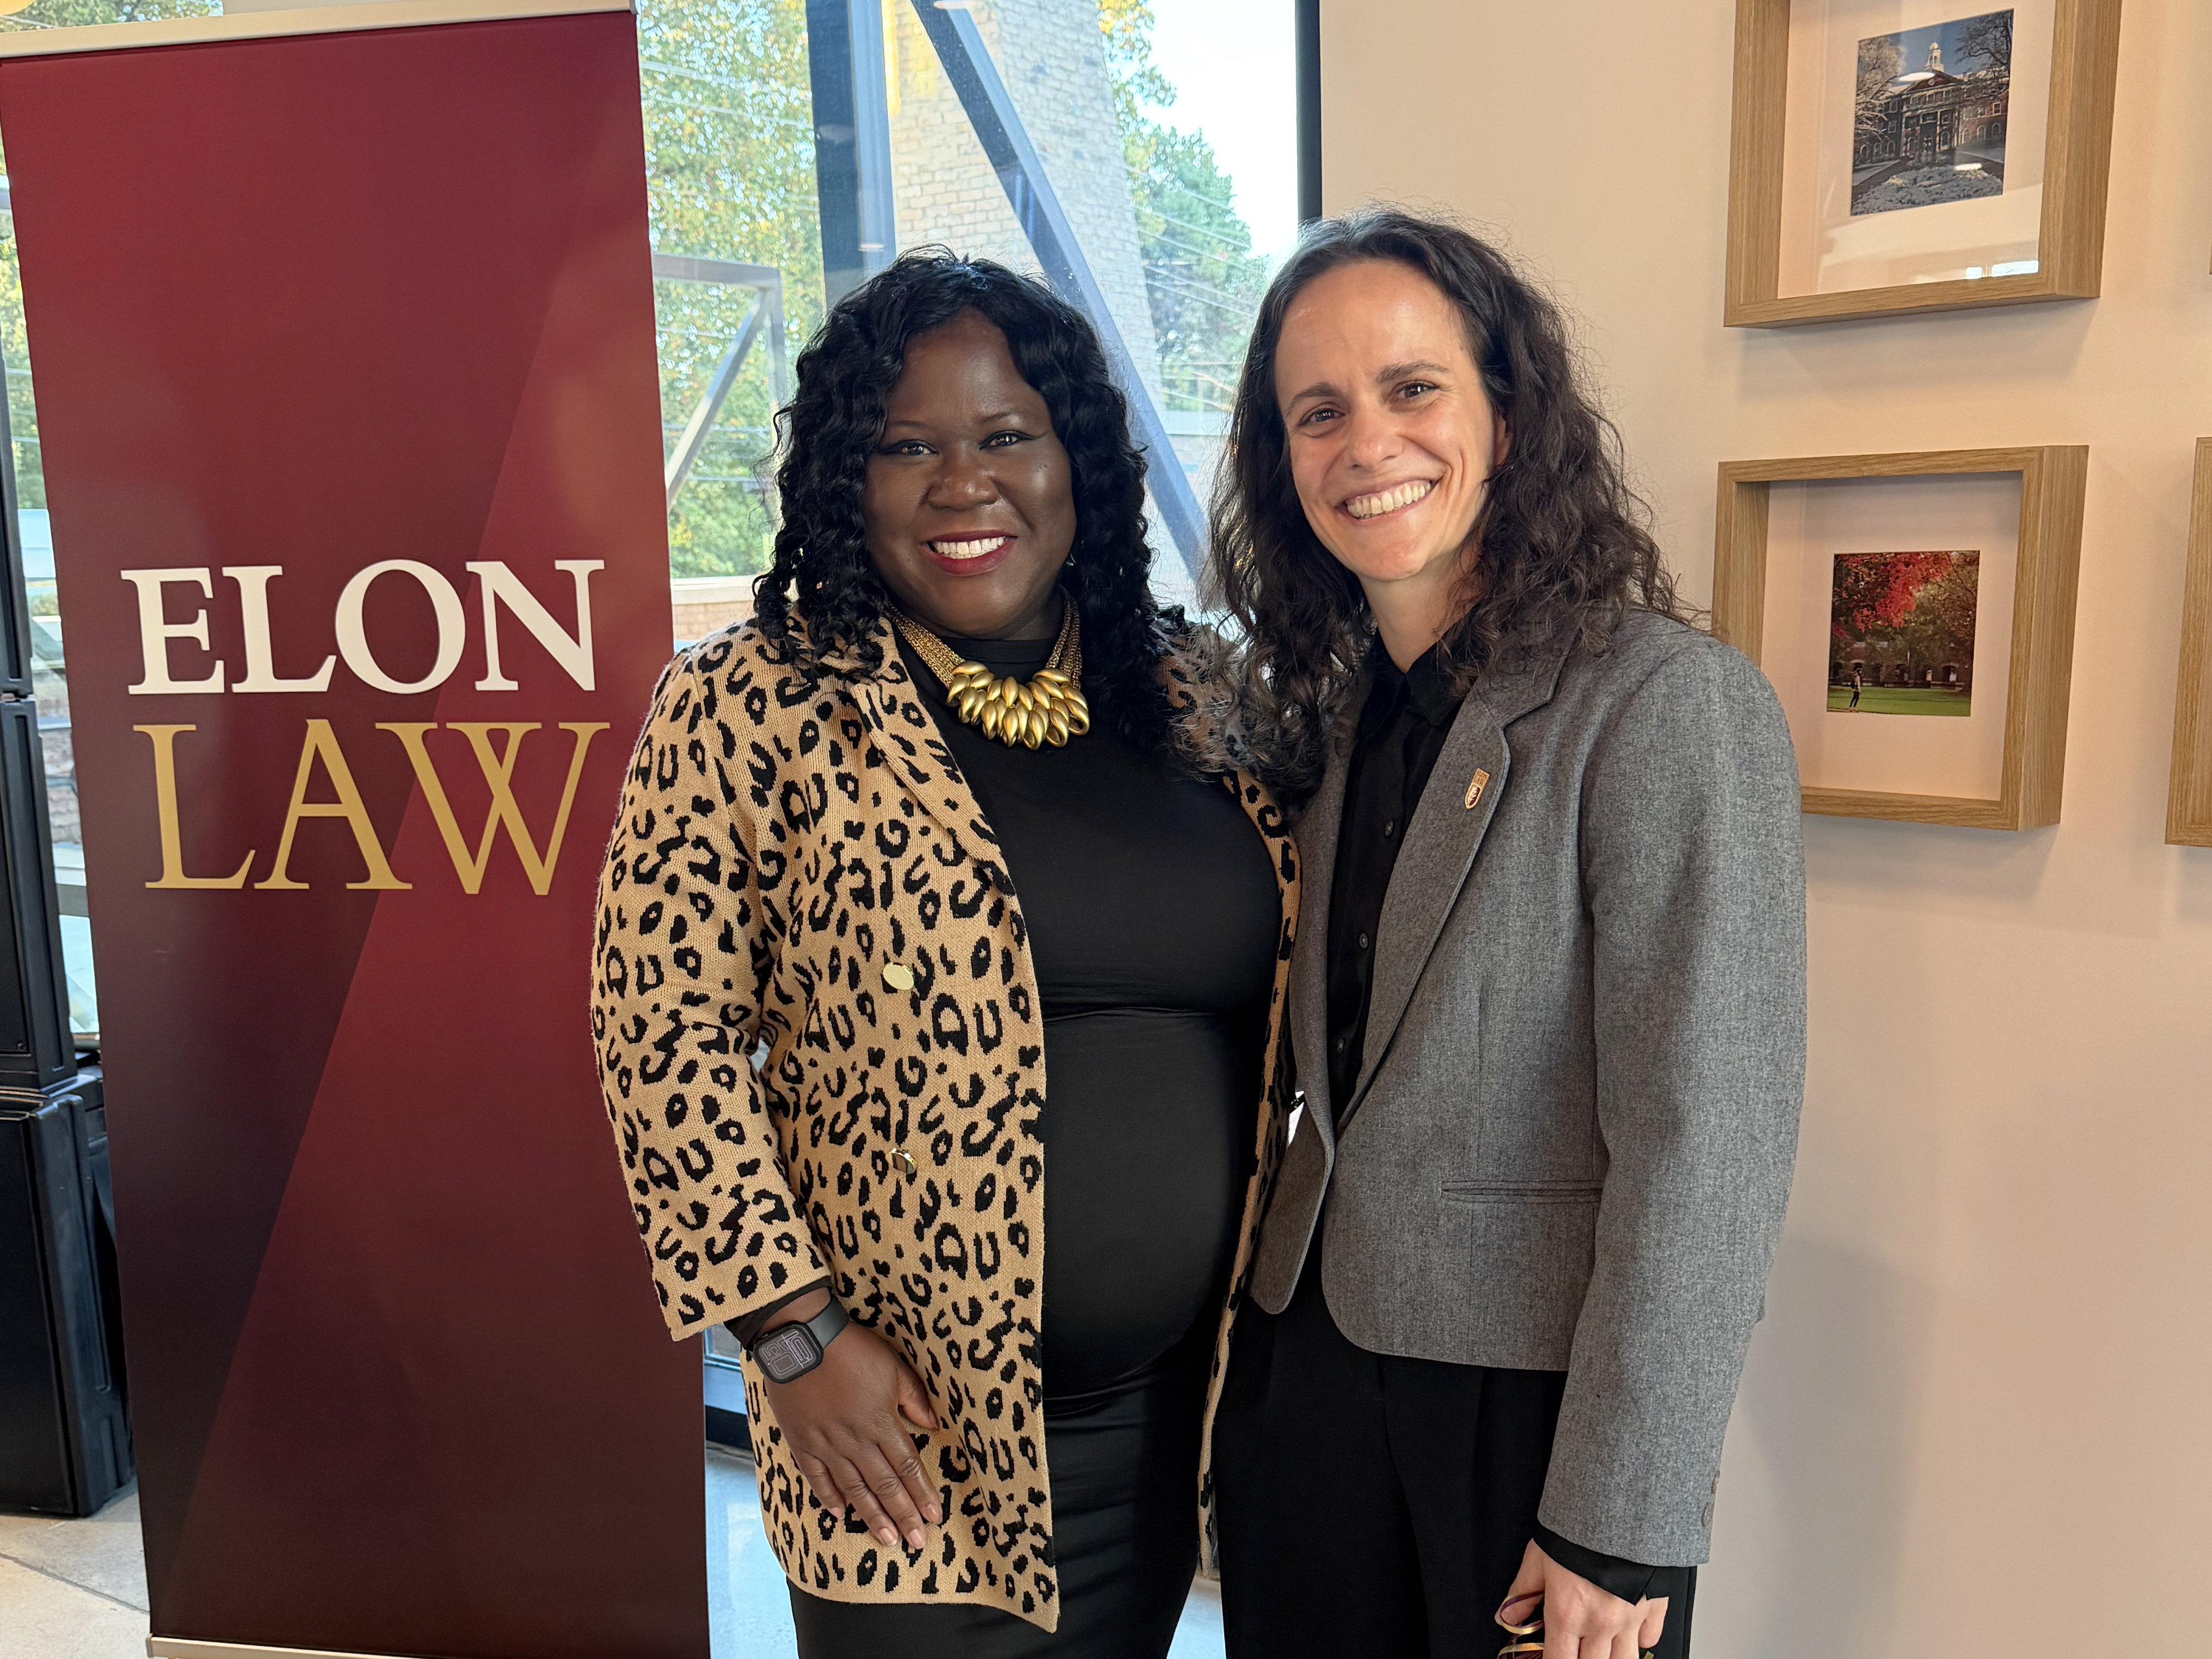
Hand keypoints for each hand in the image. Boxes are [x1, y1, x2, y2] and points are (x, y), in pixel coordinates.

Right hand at [756, 1290, 942, 1552]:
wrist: (801, 1340)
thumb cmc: (852, 1349)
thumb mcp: (893, 1367)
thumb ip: (914, 1399)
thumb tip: (935, 1425)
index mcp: (881, 1422)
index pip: (907, 1467)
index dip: (922, 1494)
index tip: (934, 1517)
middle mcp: (856, 1441)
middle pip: (885, 1485)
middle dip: (903, 1516)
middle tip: (917, 1542)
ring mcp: (827, 1444)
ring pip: (854, 1488)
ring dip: (872, 1516)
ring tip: (887, 1540)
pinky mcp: (802, 1441)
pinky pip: (816, 1477)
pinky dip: (829, 1496)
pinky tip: (840, 1514)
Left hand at [1498, 1540, 1667, 1658]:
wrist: (1620, 1505)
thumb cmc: (1579, 1528)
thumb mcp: (1538, 1557)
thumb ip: (1522, 1592)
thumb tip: (1506, 1616)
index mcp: (1568, 1614)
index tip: (1550, 1656)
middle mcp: (1600, 1624)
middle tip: (1576, 1647)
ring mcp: (1629, 1619)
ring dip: (1610, 1656)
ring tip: (1599, 1645)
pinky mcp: (1654, 1607)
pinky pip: (1650, 1639)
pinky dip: (1639, 1640)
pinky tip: (1627, 1632)